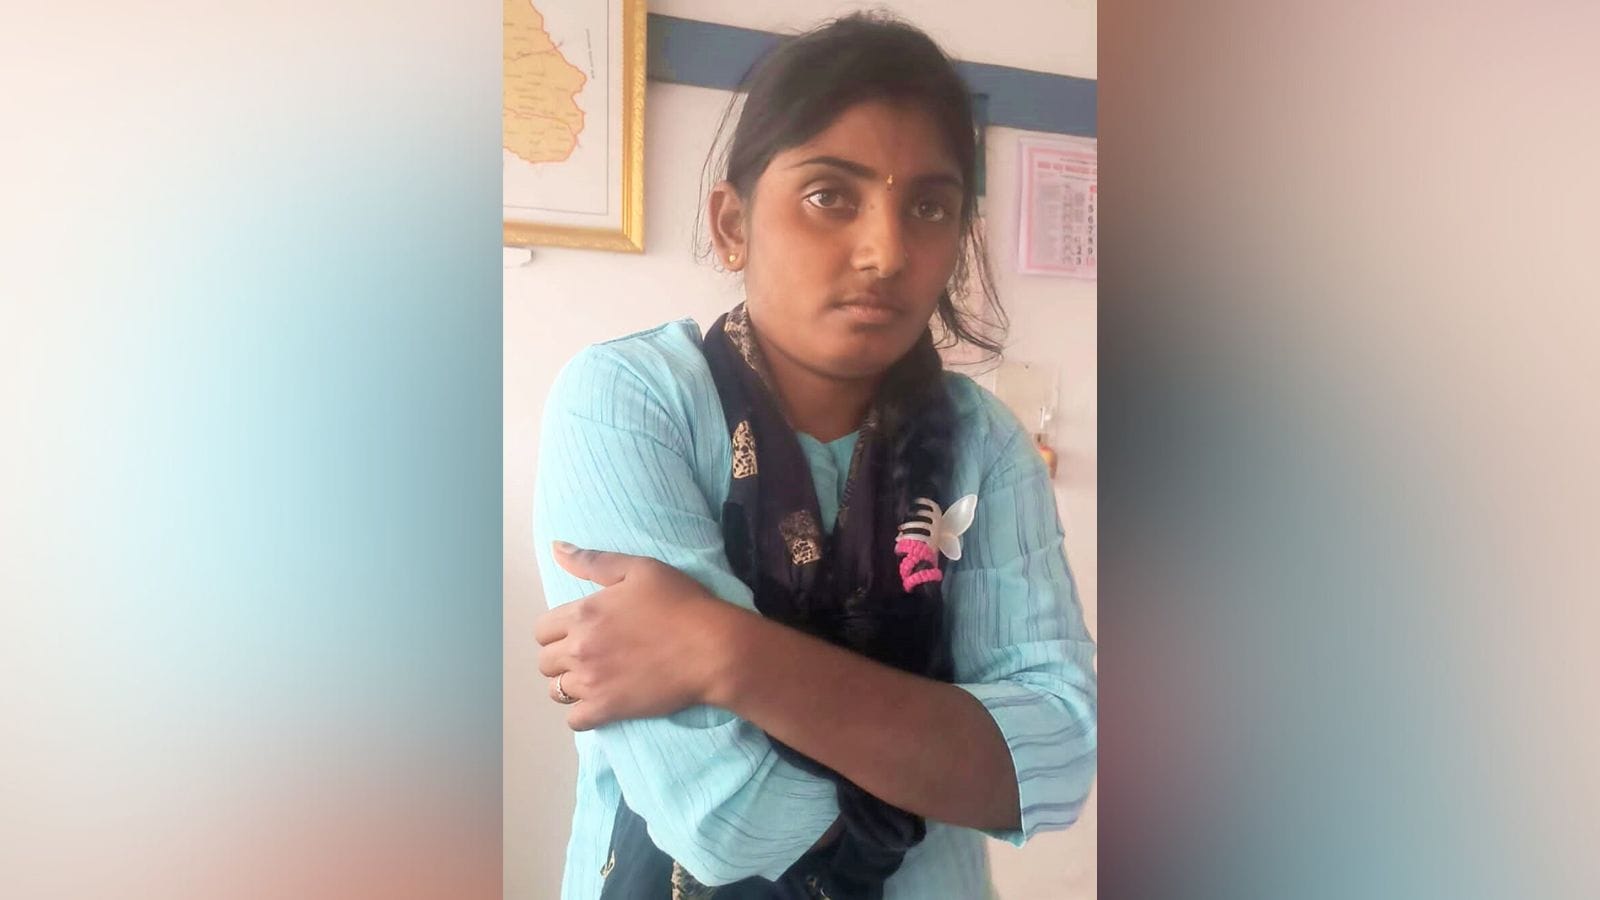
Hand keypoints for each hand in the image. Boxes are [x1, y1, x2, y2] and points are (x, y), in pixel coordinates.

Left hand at [535, 542, 744, 730]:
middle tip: (590, 655)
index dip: (557, 631)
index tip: (578, 632)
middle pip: (545, 662)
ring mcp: (592, 682)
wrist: (712, 649)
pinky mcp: (608, 709)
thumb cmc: (681, 604)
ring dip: (571, 685)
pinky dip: (583, 714)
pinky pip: (575, 720)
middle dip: (561, 659)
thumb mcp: (640, 569)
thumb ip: (593, 561)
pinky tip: (601, 702)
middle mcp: (579, 648)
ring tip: (595, 679)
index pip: (541, 630)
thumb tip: (555, 548)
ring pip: (557, 691)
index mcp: (583, 613)